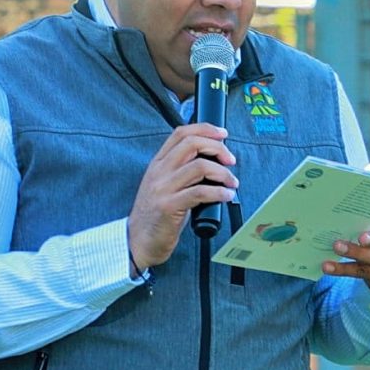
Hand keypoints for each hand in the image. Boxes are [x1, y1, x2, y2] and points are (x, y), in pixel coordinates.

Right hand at [128, 124, 238, 271]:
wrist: (137, 240)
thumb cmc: (157, 215)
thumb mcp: (164, 185)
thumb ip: (182, 170)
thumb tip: (213, 160)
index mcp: (158, 163)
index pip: (181, 133)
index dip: (205, 129)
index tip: (223, 134)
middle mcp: (159, 172)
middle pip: (192, 144)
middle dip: (218, 149)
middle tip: (231, 161)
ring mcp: (163, 189)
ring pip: (199, 167)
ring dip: (223, 173)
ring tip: (232, 183)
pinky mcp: (169, 207)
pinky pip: (200, 192)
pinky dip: (219, 192)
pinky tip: (226, 196)